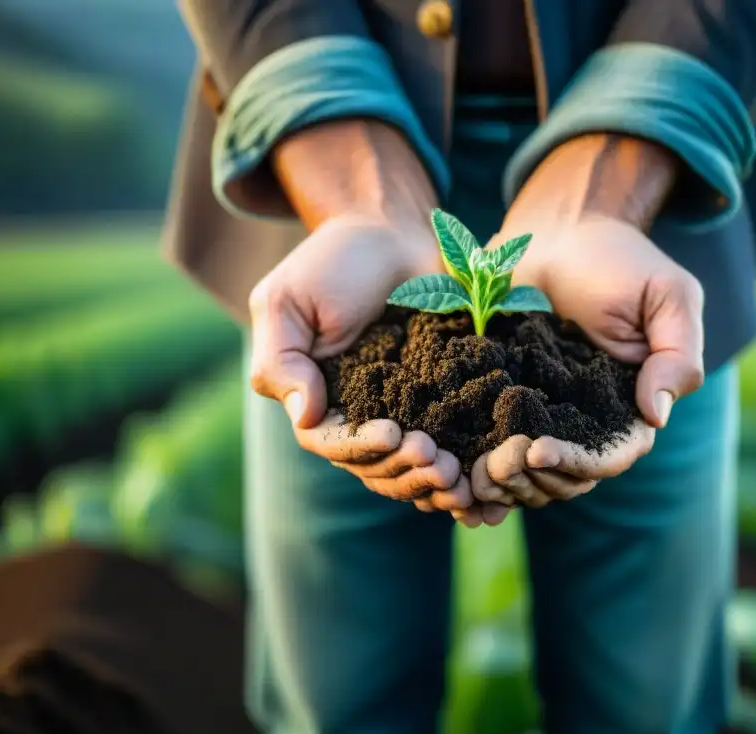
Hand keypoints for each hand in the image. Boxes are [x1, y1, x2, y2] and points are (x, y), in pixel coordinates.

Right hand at [248, 213, 465, 504]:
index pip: (331, 444)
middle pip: (374, 468)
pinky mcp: (442, 404)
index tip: (396, 435)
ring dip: (430, 480)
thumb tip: (305, 417)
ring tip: (456, 473)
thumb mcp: (286, 302)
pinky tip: (474, 481)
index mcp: (316, 399)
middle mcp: (357, 416)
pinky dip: (458, 474)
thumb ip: (281, 361)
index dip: (361, 448)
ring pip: (409, 470)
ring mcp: (402, 414)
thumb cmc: (333, 263)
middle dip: (403, 470)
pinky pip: (447, 449)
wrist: (393, 231)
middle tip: (436, 459)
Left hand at [462, 207, 703, 515]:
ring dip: (502, 482)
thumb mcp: (668, 297)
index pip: (610, 456)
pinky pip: (489, 446)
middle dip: (532, 479)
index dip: (578, 464)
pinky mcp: (500, 401)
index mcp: (628, 408)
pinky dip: (475, 467)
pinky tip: (456, 473)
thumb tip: (656, 416)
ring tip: (473, 472)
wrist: (559, 229)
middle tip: (496, 464)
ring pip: (526, 473)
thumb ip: (677, 355)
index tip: (539, 451)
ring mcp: (541, 414)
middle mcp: (585, 421)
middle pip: (565, 477)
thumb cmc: (619, 261)